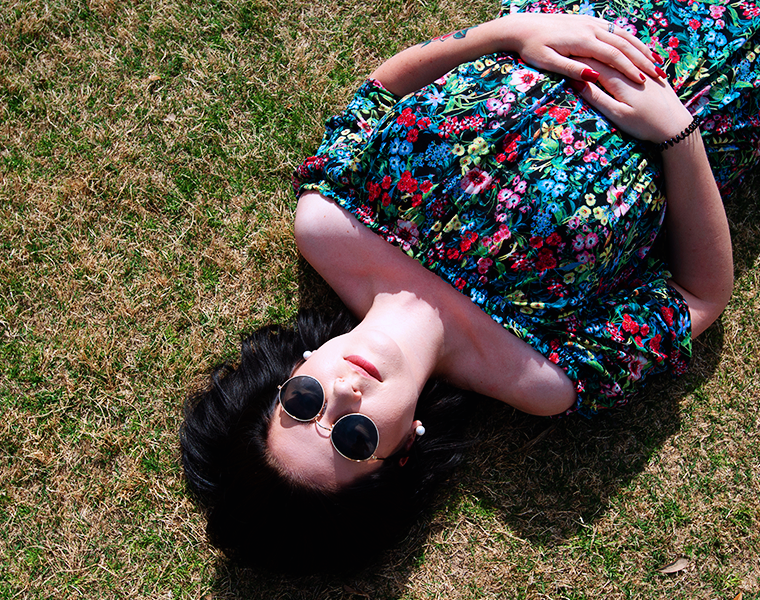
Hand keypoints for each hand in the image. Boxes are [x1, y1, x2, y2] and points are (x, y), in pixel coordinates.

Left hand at [499, 13, 664, 84]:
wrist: (522, 26)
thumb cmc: (532, 49)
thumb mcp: (548, 62)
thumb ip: (571, 69)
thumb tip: (593, 76)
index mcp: (583, 41)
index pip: (614, 57)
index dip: (631, 69)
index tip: (645, 82)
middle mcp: (590, 29)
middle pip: (624, 45)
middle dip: (643, 60)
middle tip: (660, 75)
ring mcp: (591, 23)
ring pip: (623, 35)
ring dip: (641, 49)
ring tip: (656, 62)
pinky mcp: (589, 22)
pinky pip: (615, 30)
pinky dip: (630, 39)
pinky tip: (638, 48)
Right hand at [569, 58, 691, 142]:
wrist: (675, 126)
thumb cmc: (643, 124)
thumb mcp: (616, 114)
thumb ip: (596, 97)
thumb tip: (577, 81)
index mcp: (619, 80)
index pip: (593, 63)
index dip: (577, 59)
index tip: (564, 56)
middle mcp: (631, 70)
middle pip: (606, 56)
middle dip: (589, 52)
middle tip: (573, 50)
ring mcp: (643, 69)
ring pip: (621, 54)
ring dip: (606, 50)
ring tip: (592, 47)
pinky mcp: (653, 73)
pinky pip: (635, 56)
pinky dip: (623, 53)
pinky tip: (619, 51)